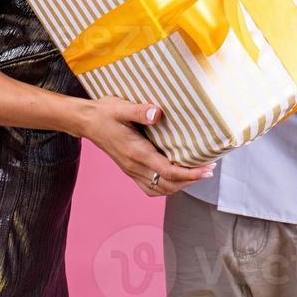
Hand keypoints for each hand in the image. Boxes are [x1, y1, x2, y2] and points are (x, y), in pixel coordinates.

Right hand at [76, 97, 215, 196]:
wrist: (86, 121)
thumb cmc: (105, 113)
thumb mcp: (122, 107)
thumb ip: (140, 111)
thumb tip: (158, 112)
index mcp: (136, 153)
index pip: (168, 171)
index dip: (190, 173)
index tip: (208, 168)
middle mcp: (134, 166)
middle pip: (167, 185)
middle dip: (190, 180)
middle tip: (209, 170)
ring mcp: (131, 170)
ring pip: (160, 189)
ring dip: (180, 185)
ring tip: (197, 174)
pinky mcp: (130, 170)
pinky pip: (150, 187)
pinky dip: (166, 186)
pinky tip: (175, 177)